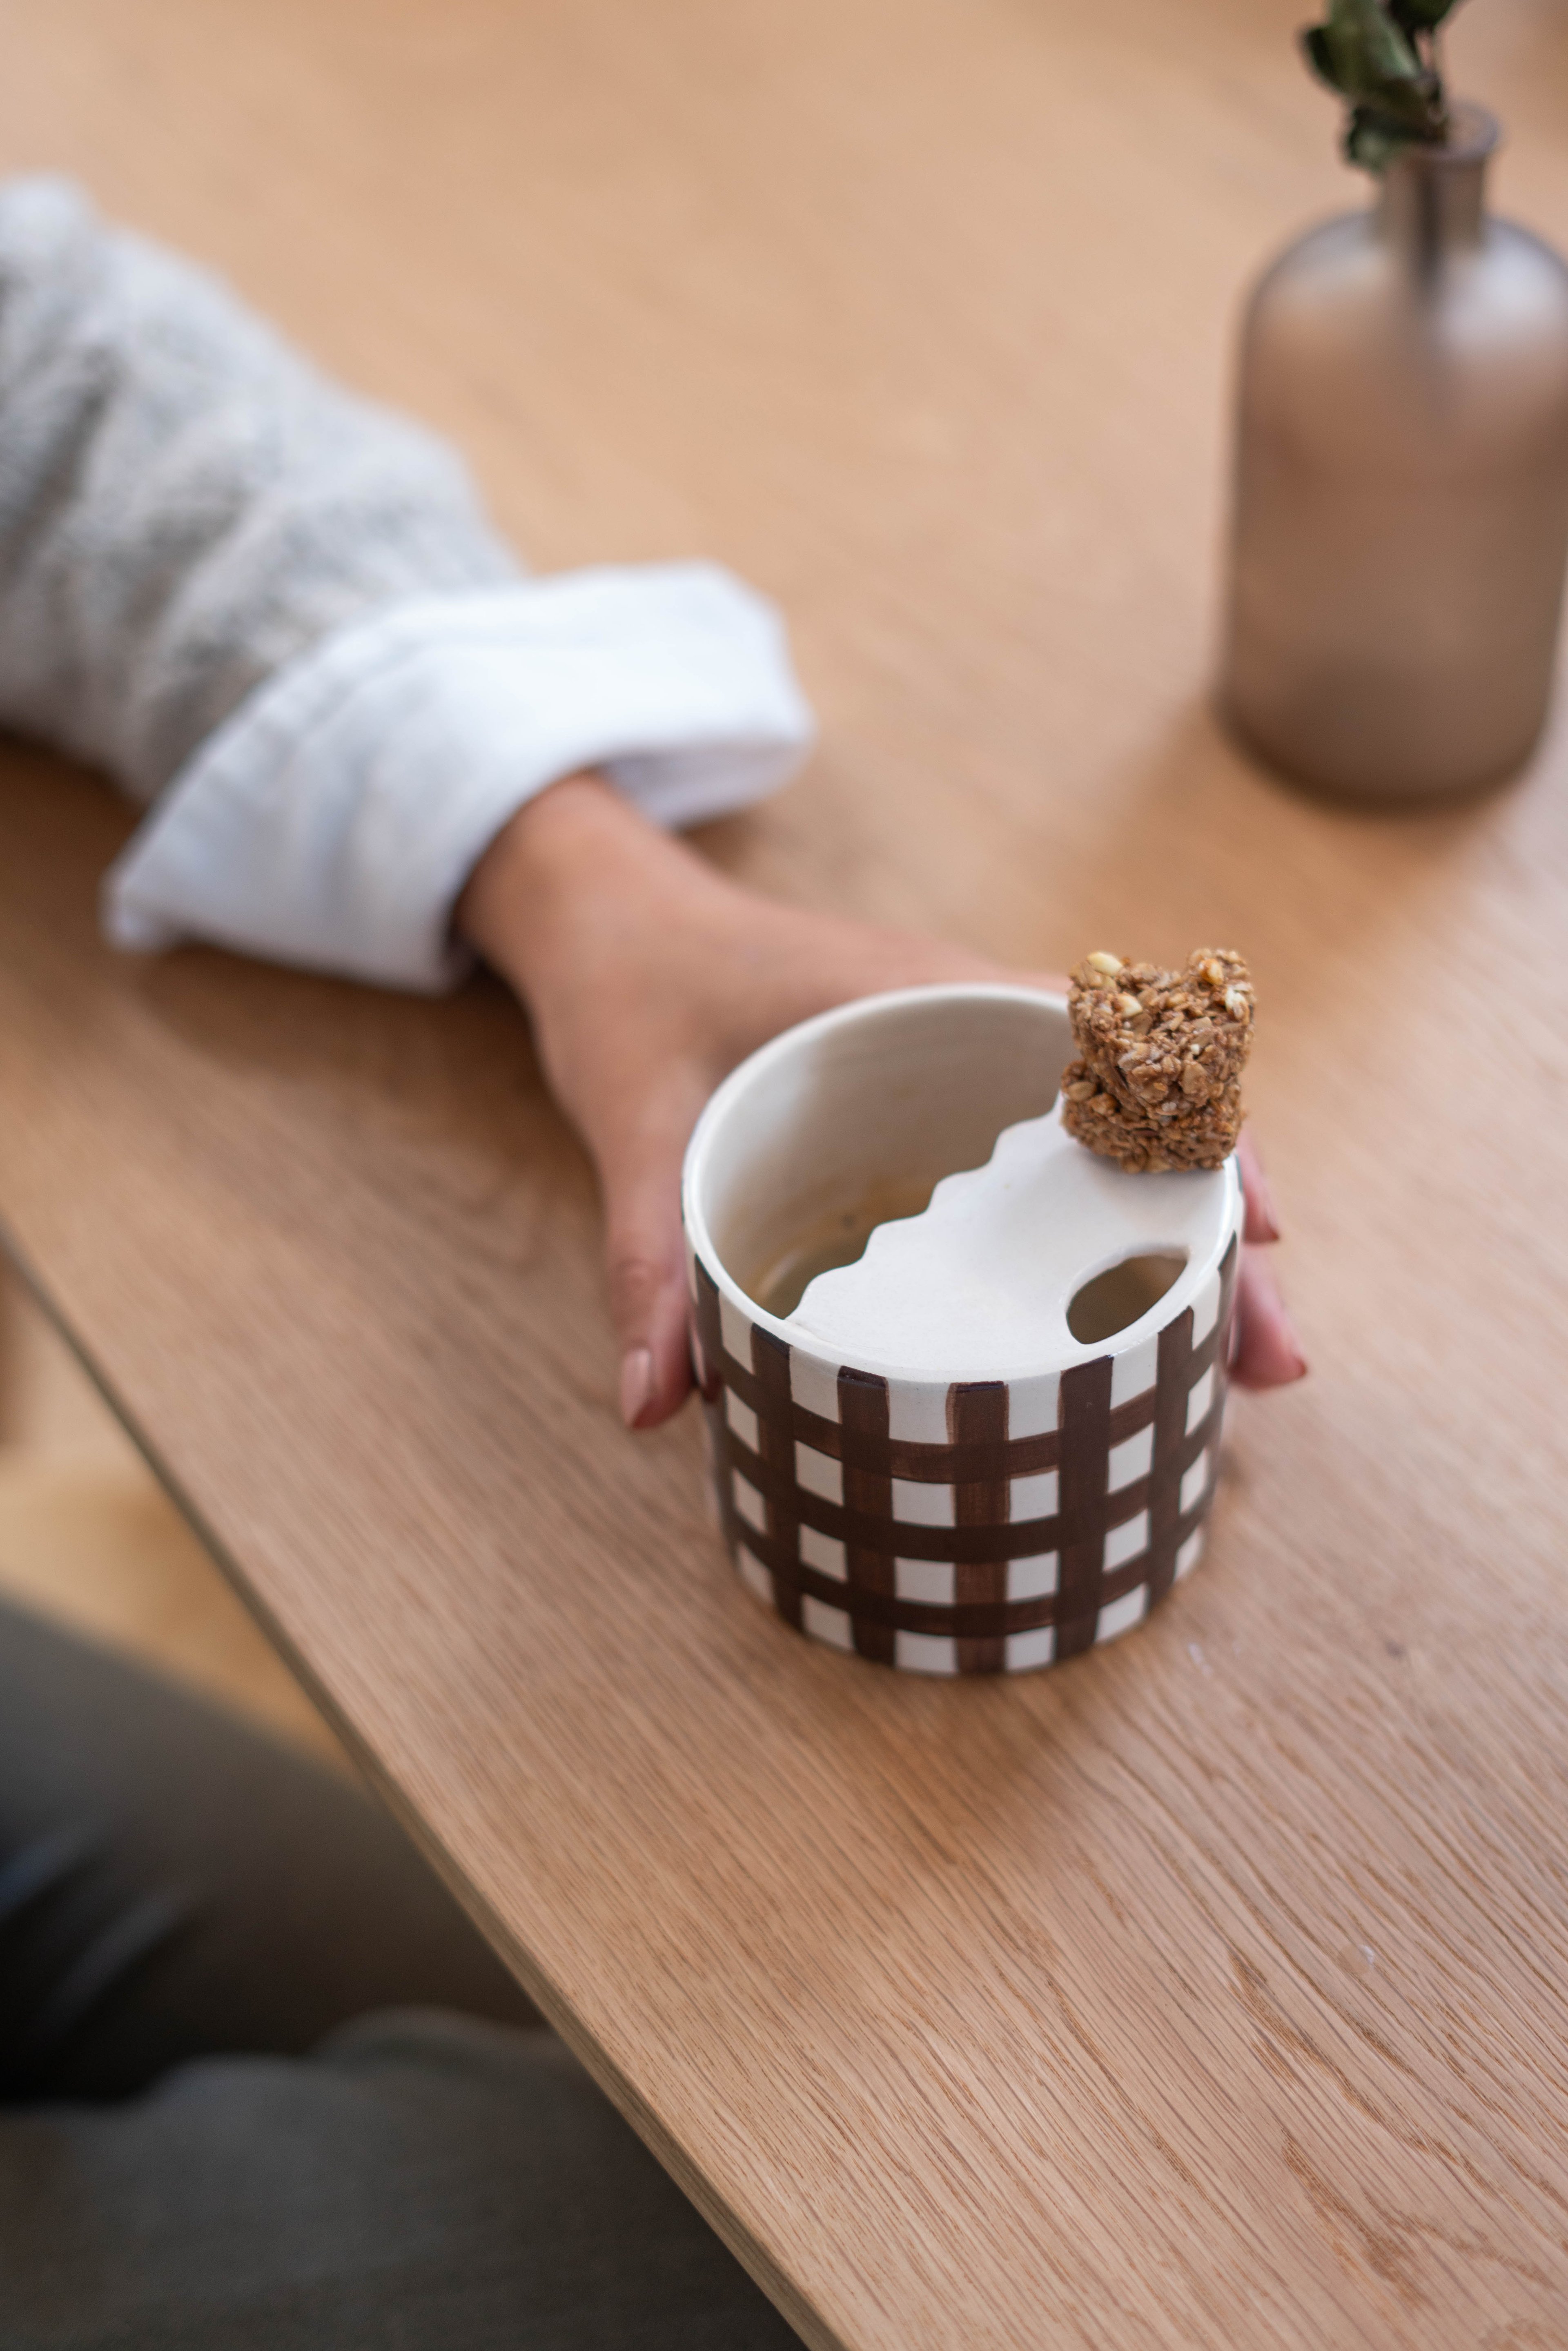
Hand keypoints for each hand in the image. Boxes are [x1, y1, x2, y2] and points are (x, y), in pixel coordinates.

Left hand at [459, 775, 1304, 1427]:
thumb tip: (653, 1407)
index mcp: (924, 993)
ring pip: (1115, 1146)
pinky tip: (1130, 1324)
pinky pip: (1058, 1161)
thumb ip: (646, 1253)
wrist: (605, 920)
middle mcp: (968, 1022)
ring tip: (1232, 1369)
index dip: (1202, 1131)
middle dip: (1219, 1227)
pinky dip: (1112, 1230)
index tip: (1255, 1223)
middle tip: (1269, 1361)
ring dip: (1179, 1239)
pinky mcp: (940, 1105)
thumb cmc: (631, 986)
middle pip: (1145, 1118)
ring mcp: (963, 1064)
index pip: (1115, 1045)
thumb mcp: (632, 1117)